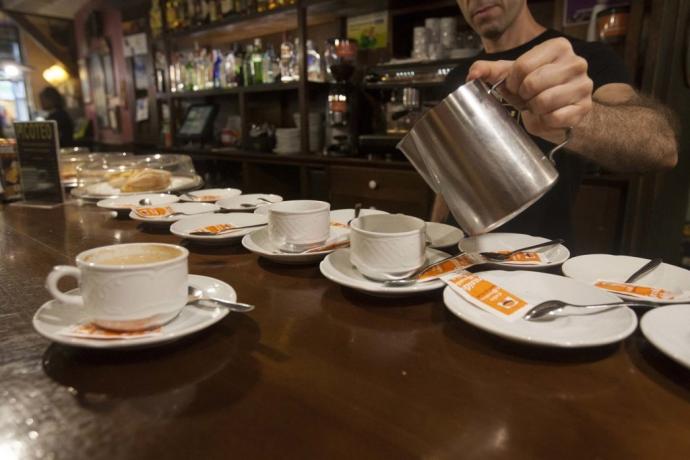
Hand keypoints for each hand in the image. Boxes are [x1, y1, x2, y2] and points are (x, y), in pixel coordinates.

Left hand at [467, 38, 593, 143]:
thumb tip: (472, 75)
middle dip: (523, 96)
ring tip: (538, 106)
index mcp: (557, 47)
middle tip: (528, 98)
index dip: (512, 83)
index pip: (522, 66)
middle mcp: (575, 63)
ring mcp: (583, 85)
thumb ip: (489, 71)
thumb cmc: (534, 89)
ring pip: (544, 102)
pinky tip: (548, 116)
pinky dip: (545, 121)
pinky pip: (555, 118)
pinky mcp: (584, 108)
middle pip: (533, 83)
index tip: (516, 87)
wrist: (557, 109)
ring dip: (534, 109)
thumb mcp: (511, 76)